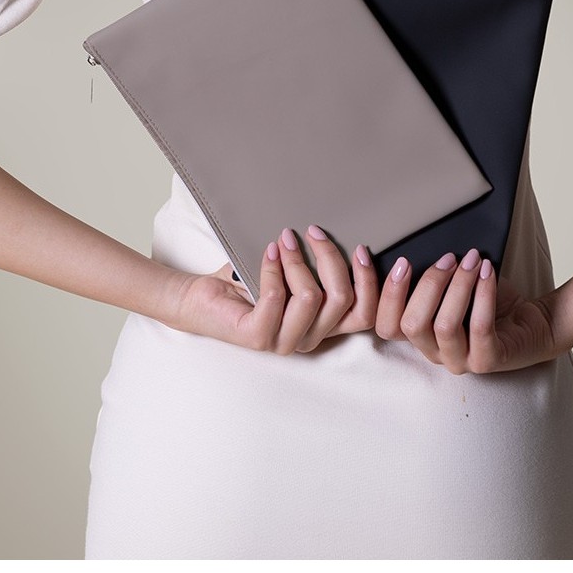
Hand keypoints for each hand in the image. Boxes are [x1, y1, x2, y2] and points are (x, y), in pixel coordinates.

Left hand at [167, 224, 378, 353]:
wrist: (200, 297)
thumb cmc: (248, 280)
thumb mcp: (293, 272)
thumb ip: (318, 266)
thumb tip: (340, 232)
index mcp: (323, 326)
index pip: (365, 313)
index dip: (372, 282)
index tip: (363, 246)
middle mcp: (308, 338)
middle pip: (343, 299)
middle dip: (330, 256)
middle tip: (313, 231)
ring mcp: (284, 341)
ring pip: (312, 296)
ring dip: (298, 260)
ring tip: (283, 240)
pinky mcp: (259, 337)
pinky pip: (277, 296)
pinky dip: (273, 268)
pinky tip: (267, 252)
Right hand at [375, 248, 562, 374]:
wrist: (535, 320)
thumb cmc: (489, 300)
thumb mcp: (451, 286)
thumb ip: (428, 277)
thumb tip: (406, 243)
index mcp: (420, 337)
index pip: (385, 324)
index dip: (381, 292)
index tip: (373, 254)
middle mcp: (435, 353)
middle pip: (411, 324)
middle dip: (426, 284)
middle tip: (446, 257)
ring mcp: (461, 361)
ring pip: (444, 325)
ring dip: (457, 285)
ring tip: (471, 260)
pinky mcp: (489, 361)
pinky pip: (479, 326)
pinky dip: (482, 293)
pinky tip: (487, 270)